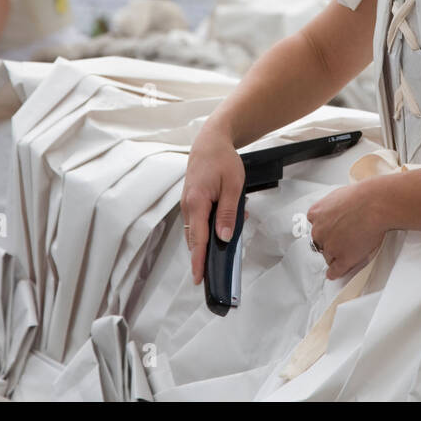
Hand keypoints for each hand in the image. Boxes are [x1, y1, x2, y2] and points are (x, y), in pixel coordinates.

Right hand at [181, 120, 243, 285]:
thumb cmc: (222, 160)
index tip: (198, 278)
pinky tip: (223, 225)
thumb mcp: (233, 186)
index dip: (198, 261)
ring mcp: (187, 204)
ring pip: (196, 231)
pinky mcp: (191, 201)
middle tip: (210, 275)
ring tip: (224, 245)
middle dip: (202, 257)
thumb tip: (224, 237)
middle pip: (195, 239)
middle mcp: (187, 206)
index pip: (198, 240)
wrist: (210, 142)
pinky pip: (198, 221)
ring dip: (208, 240)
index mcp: (197, 202)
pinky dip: (208, 228)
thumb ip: (228, 213)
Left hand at [306, 180, 388, 279]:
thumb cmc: (362, 197)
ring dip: (335, 255)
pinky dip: (334, 273)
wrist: (375, 204)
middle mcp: (318, 231)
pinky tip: (334, 274)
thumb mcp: (338, 195)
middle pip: (319, 242)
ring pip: (328, 256)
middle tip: (342, 239)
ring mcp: (330, 247)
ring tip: (348, 251)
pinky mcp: (342, 259)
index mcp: (315, 214)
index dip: (325, 229)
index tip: (331, 230)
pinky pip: (335, 270)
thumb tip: (335, 211)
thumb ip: (331, 207)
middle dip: (329, 242)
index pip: (315, 226)